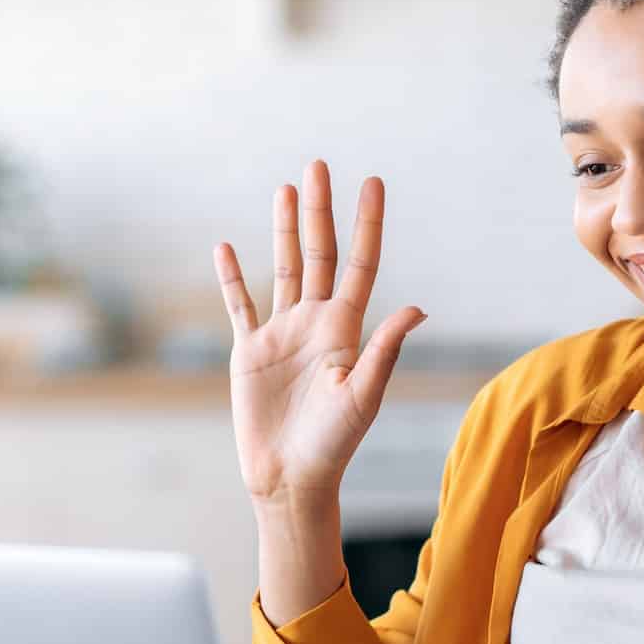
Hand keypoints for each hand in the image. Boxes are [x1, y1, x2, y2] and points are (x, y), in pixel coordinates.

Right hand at [214, 160, 426, 507]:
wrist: (291, 479)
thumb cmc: (334, 445)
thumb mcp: (363, 395)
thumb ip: (384, 350)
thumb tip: (417, 308)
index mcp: (346, 329)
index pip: (360, 264)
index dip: (367, 224)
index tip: (373, 182)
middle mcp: (315, 323)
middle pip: (318, 254)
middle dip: (320, 211)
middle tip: (318, 165)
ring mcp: (281, 334)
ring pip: (282, 269)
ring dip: (282, 229)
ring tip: (286, 188)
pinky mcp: (250, 352)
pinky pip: (240, 305)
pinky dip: (231, 278)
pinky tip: (227, 246)